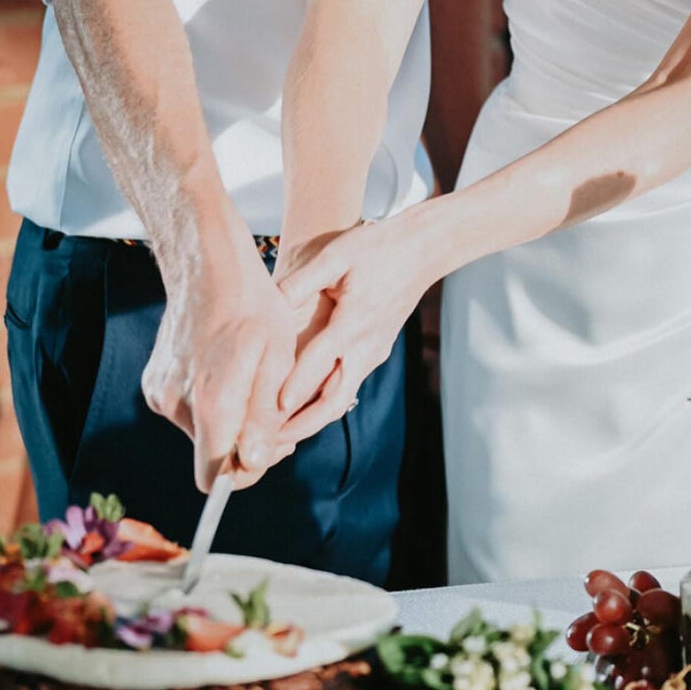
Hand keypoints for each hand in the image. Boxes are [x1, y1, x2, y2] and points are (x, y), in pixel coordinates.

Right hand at [142, 224, 297, 493]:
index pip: (214, 477)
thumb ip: (263, 417)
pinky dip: (209, 403)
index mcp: (210, 403)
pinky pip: (186, 411)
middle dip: (242, 443)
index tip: (267, 447)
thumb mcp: (277, 360)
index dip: (244, 471)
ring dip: (227, 420)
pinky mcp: (154, 382)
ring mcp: (159, 393)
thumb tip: (250, 464)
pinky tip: (228, 370)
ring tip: (251, 381)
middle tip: (272, 412)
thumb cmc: (253, 308)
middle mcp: (176, 404)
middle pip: (210, 454)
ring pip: (201, 432)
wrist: (209, 267)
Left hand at [275, 210, 431, 444]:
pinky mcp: (374, 352)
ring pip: (341, 398)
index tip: (274, 408)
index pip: (321, 360)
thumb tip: (268, 303)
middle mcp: (365, 346)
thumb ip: (302, 281)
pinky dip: (323, 403)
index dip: (296, 385)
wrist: (422, 250)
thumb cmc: (377, 248)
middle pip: (334, 399)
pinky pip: (346, 385)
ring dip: (311, 420)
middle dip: (302, 424)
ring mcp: (372, 353)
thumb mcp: (336, 256)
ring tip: (279, 436)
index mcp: (354, 322)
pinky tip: (299, 411)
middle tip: (272, 442)